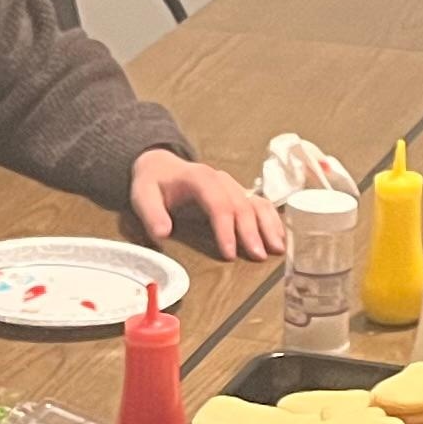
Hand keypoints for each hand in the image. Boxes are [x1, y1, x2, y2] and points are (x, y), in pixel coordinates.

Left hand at [129, 149, 285, 259]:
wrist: (162, 166)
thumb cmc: (154, 184)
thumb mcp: (143, 195)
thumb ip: (151, 213)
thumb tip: (162, 233)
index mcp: (199, 178)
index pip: (218, 203)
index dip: (226, 229)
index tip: (230, 254)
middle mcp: (220, 180)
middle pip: (241, 205)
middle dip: (251, 232)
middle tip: (258, 257)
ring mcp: (232, 186)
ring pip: (257, 203)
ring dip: (268, 226)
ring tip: (277, 249)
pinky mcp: (238, 194)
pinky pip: (261, 204)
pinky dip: (272, 220)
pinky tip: (279, 238)